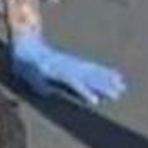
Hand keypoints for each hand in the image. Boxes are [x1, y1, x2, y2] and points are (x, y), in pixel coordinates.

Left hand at [10, 33, 126, 105]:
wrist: (27, 46)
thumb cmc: (25, 64)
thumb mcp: (28, 75)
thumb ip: (38, 84)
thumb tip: (48, 93)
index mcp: (57, 70)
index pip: (74, 82)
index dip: (84, 92)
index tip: (95, 101)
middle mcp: (68, 66)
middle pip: (89, 76)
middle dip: (103, 86)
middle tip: (117, 95)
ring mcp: (73, 63)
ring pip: (94, 71)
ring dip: (108, 80)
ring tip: (121, 87)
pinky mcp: (76, 62)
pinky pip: (93, 67)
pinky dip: (105, 72)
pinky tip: (116, 76)